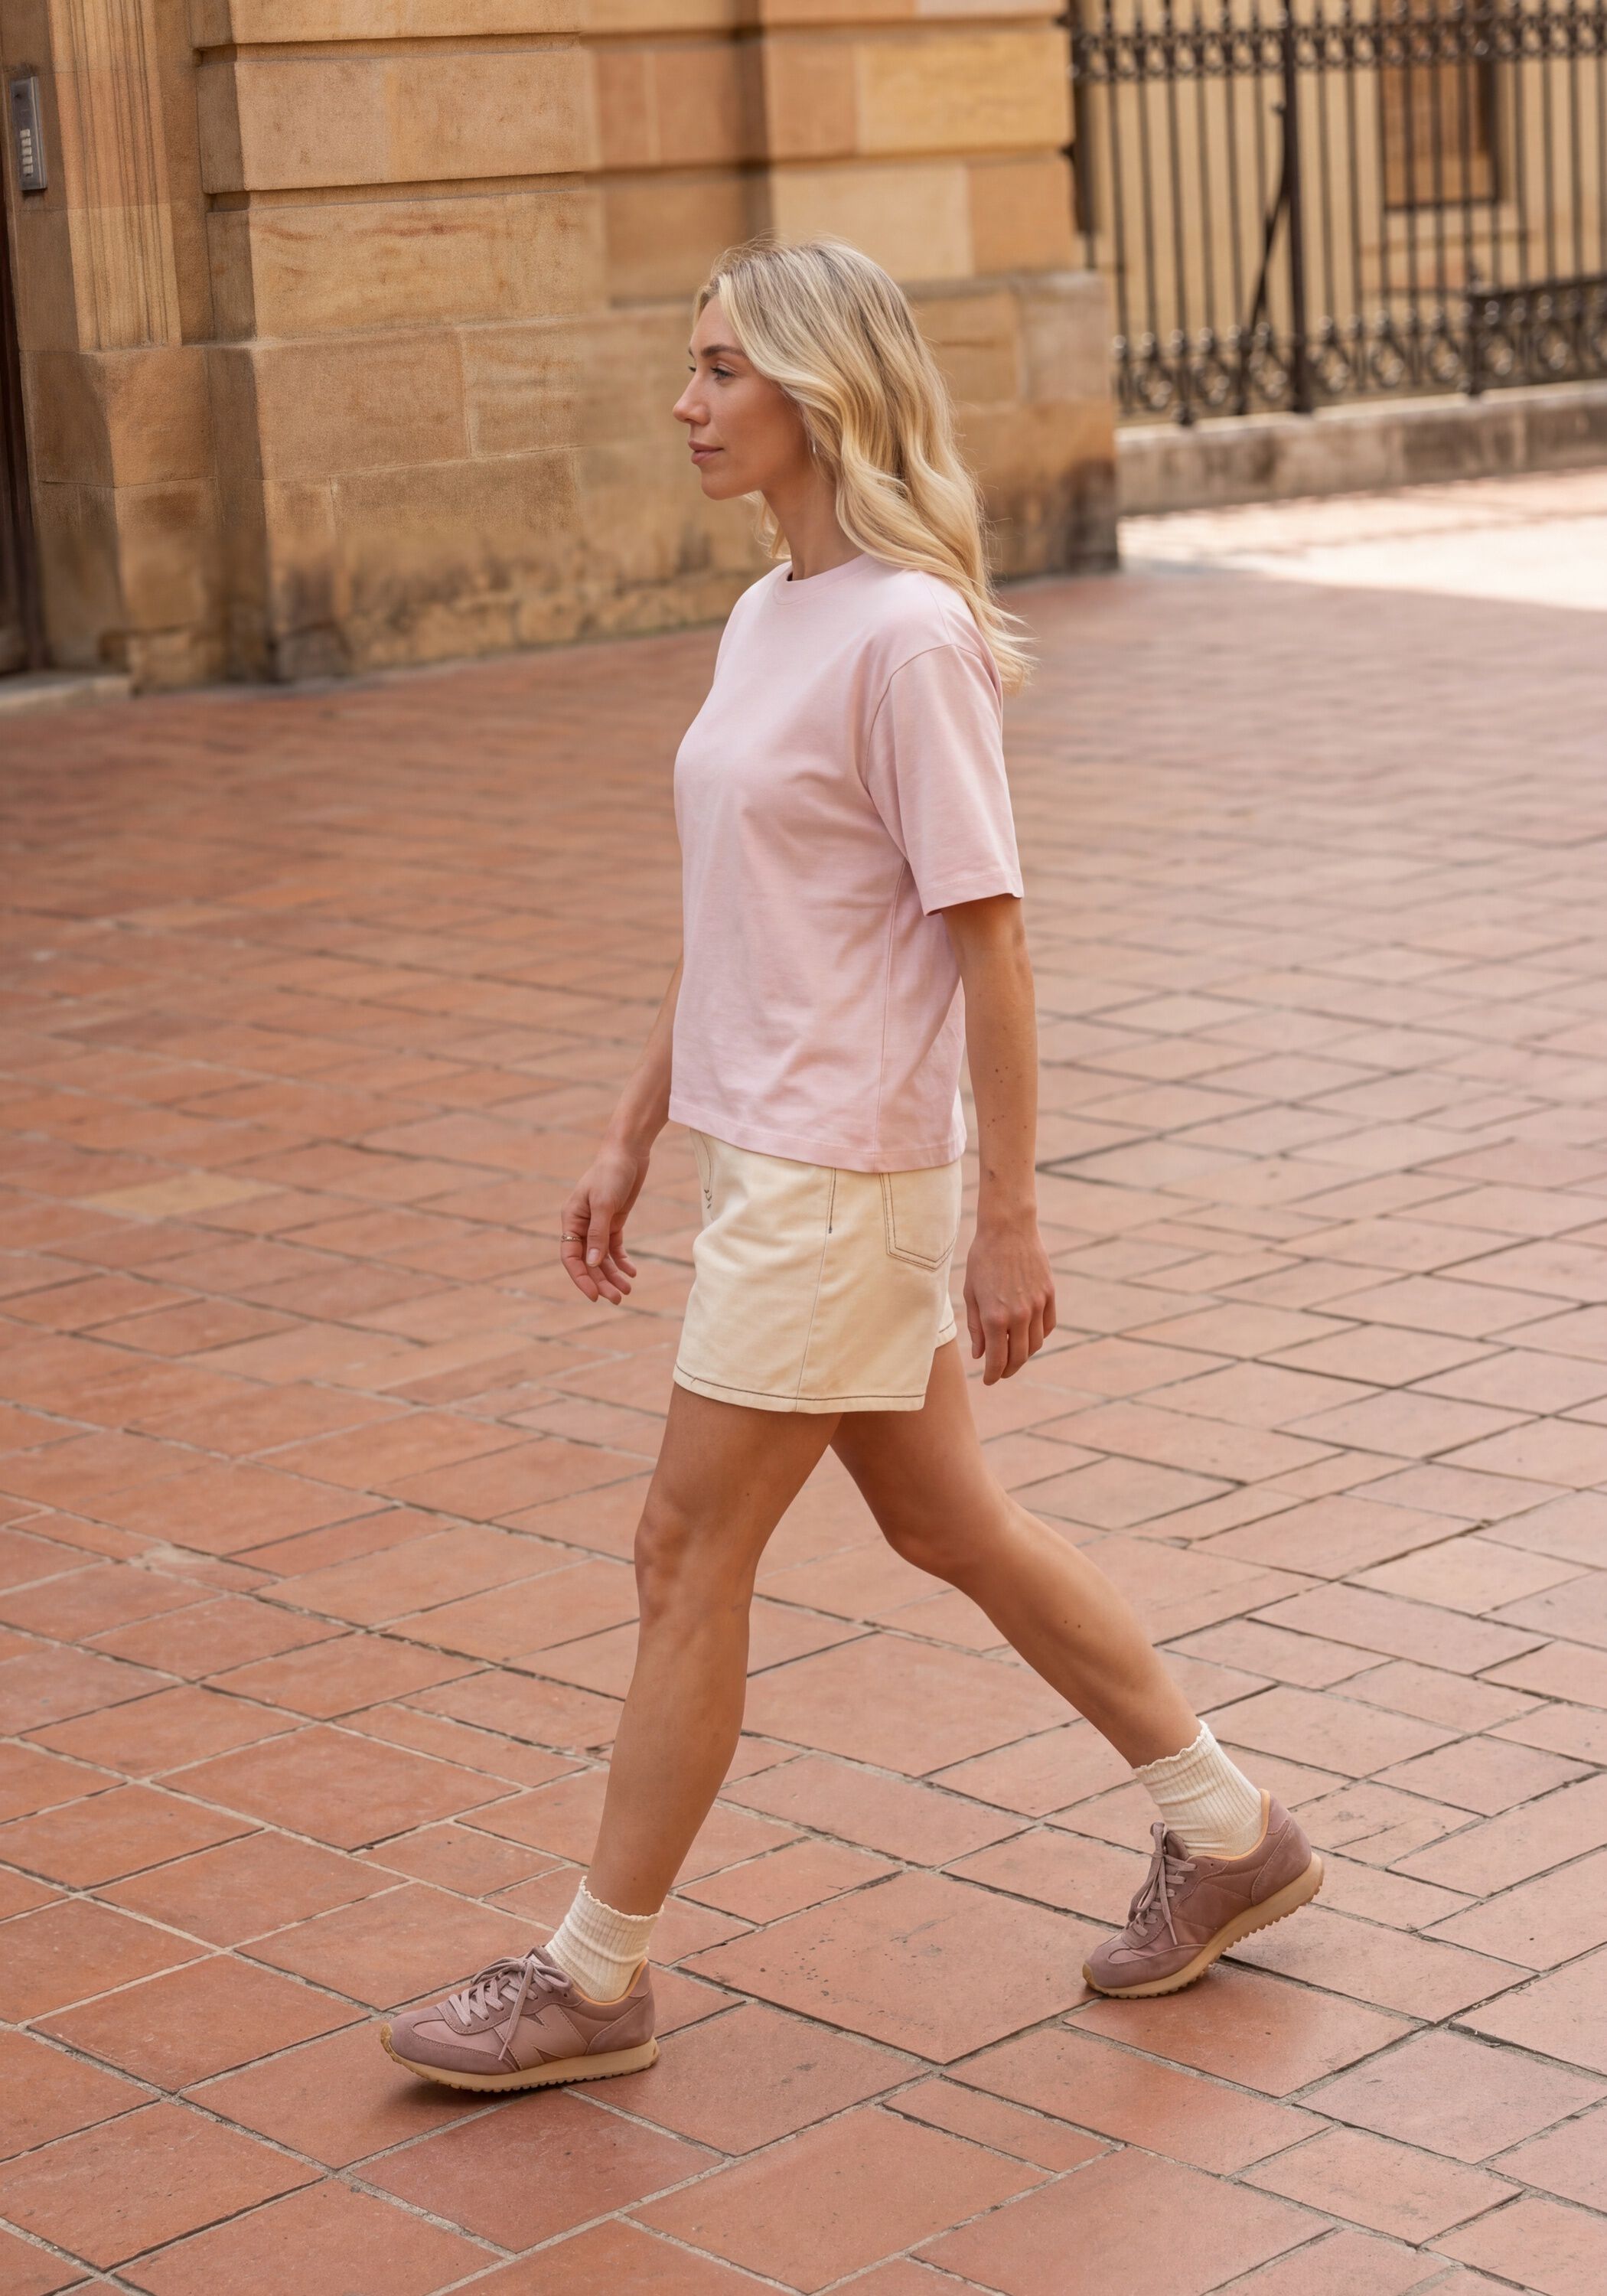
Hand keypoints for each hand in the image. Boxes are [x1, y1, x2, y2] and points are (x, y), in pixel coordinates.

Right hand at [560, 1142, 645, 1304]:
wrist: (628, 1152)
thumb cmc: (611, 1173)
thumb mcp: (604, 1204)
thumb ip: (598, 1235)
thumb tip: (593, 1264)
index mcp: (571, 1220)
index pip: (571, 1257)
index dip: (581, 1278)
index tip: (595, 1296)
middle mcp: (582, 1225)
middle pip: (589, 1261)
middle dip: (601, 1281)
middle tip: (618, 1299)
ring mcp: (598, 1224)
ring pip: (602, 1258)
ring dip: (613, 1275)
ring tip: (627, 1290)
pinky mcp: (614, 1221)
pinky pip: (614, 1248)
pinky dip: (622, 1261)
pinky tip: (632, 1272)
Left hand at [964, 1211, 1055, 1382]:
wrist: (1008, 1230)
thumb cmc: (982, 1259)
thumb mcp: (970, 1293)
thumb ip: (975, 1327)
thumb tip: (979, 1355)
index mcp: (994, 1317)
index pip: (997, 1360)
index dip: (992, 1375)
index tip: (989, 1380)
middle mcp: (1018, 1315)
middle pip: (1019, 1357)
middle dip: (1008, 1370)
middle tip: (1000, 1373)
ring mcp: (1037, 1305)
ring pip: (1035, 1344)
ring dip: (1024, 1355)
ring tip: (1013, 1354)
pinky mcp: (1049, 1294)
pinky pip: (1048, 1326)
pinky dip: (1039, 1336)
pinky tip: (1028, 1336)